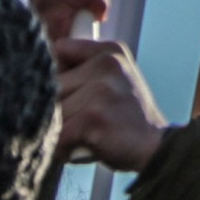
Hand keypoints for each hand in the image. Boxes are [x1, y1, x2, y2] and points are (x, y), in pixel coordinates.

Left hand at [51, 37, 169, 175]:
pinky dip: (63, 149)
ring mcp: (100, 90)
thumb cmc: (125, 115)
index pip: (59, 50)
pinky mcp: (93, 118)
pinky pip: (57, 136)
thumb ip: (82, 64)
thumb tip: (46, 58)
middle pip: (49, 87)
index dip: (56, 74)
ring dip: (58, 132)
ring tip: (82, 135)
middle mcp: (106, 64)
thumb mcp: (112, 77)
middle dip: (57, 109)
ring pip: (50, 113)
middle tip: (80, 120)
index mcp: (109, 51)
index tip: (69, 92)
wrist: (153, 145)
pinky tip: (81, 147)